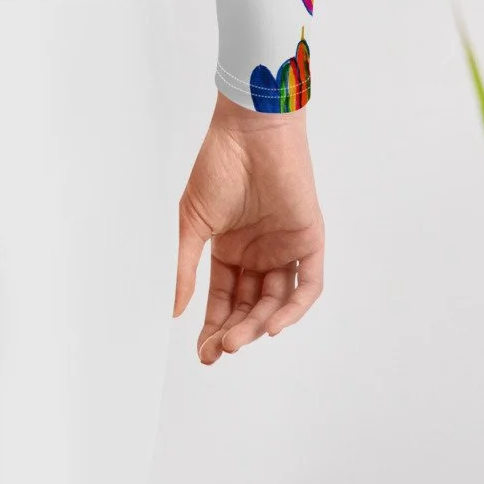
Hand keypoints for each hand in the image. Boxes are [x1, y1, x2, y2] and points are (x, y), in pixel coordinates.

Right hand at [173, 91, 323, 361]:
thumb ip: (186, 265)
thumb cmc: (218, 164)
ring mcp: (285, 248)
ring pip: (277, 301)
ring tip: (237, 339)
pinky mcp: (309, 240)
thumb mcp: (193, 220)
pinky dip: (293, 309)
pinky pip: (307, 285)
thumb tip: (174, 309)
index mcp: (230, 248)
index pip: (224, 298)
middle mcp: (259, 253)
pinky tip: (272, 326)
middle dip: (234, 331)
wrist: (250, 131)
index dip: (214, 326)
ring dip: (258, 324)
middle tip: (219, 348)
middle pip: (250, 306)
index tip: (203, 352)